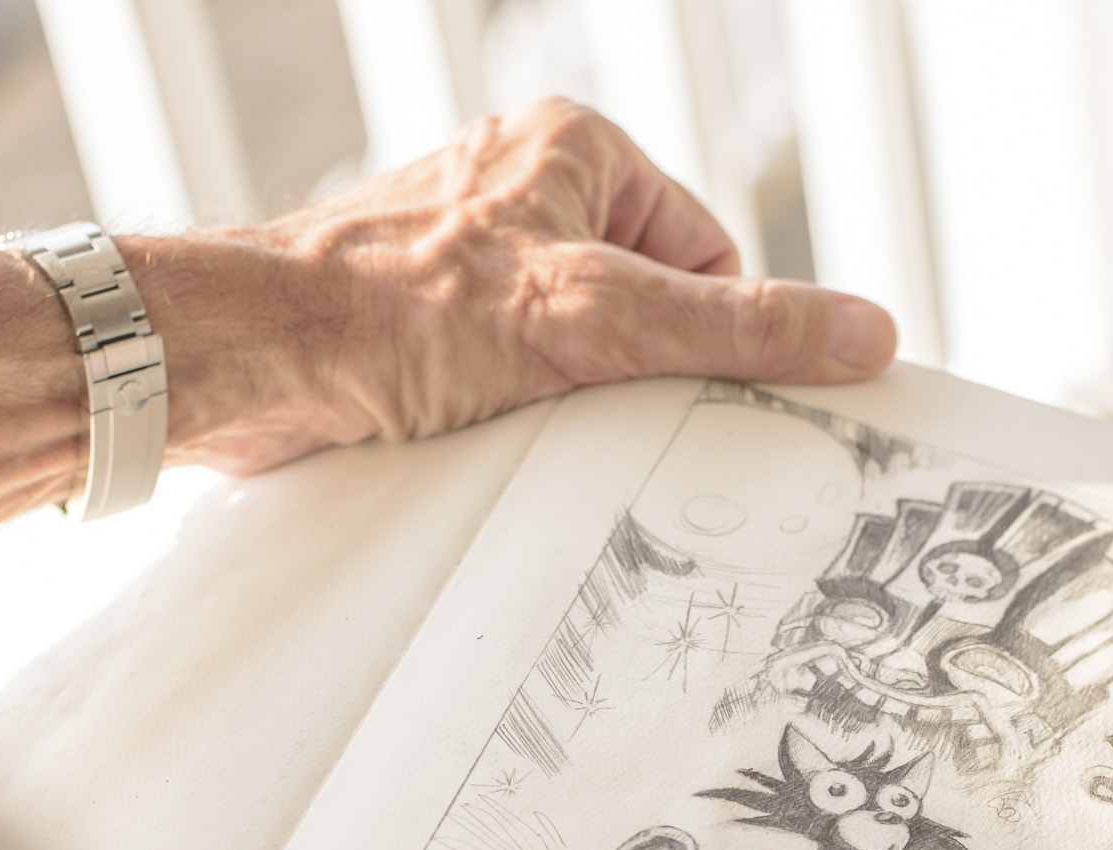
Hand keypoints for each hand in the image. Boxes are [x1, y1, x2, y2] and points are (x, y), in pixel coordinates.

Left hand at [138, 97, 899, 474]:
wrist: (247, 364)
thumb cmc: (400, 317)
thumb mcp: (601, 323)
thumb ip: (739, 331)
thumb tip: (865, 331)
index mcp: (576, 150)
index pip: (706, 255)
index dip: (700, 338)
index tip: (673, 388)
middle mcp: (518, 189)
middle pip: (644, 307)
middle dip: (630, 374)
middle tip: (593, 413)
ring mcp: (466, 257)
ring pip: (576, 351)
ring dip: (567, 405)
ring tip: (520, 422)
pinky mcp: (422, 322)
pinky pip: (510, 378)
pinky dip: (508, 419)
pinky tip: (478, 437)